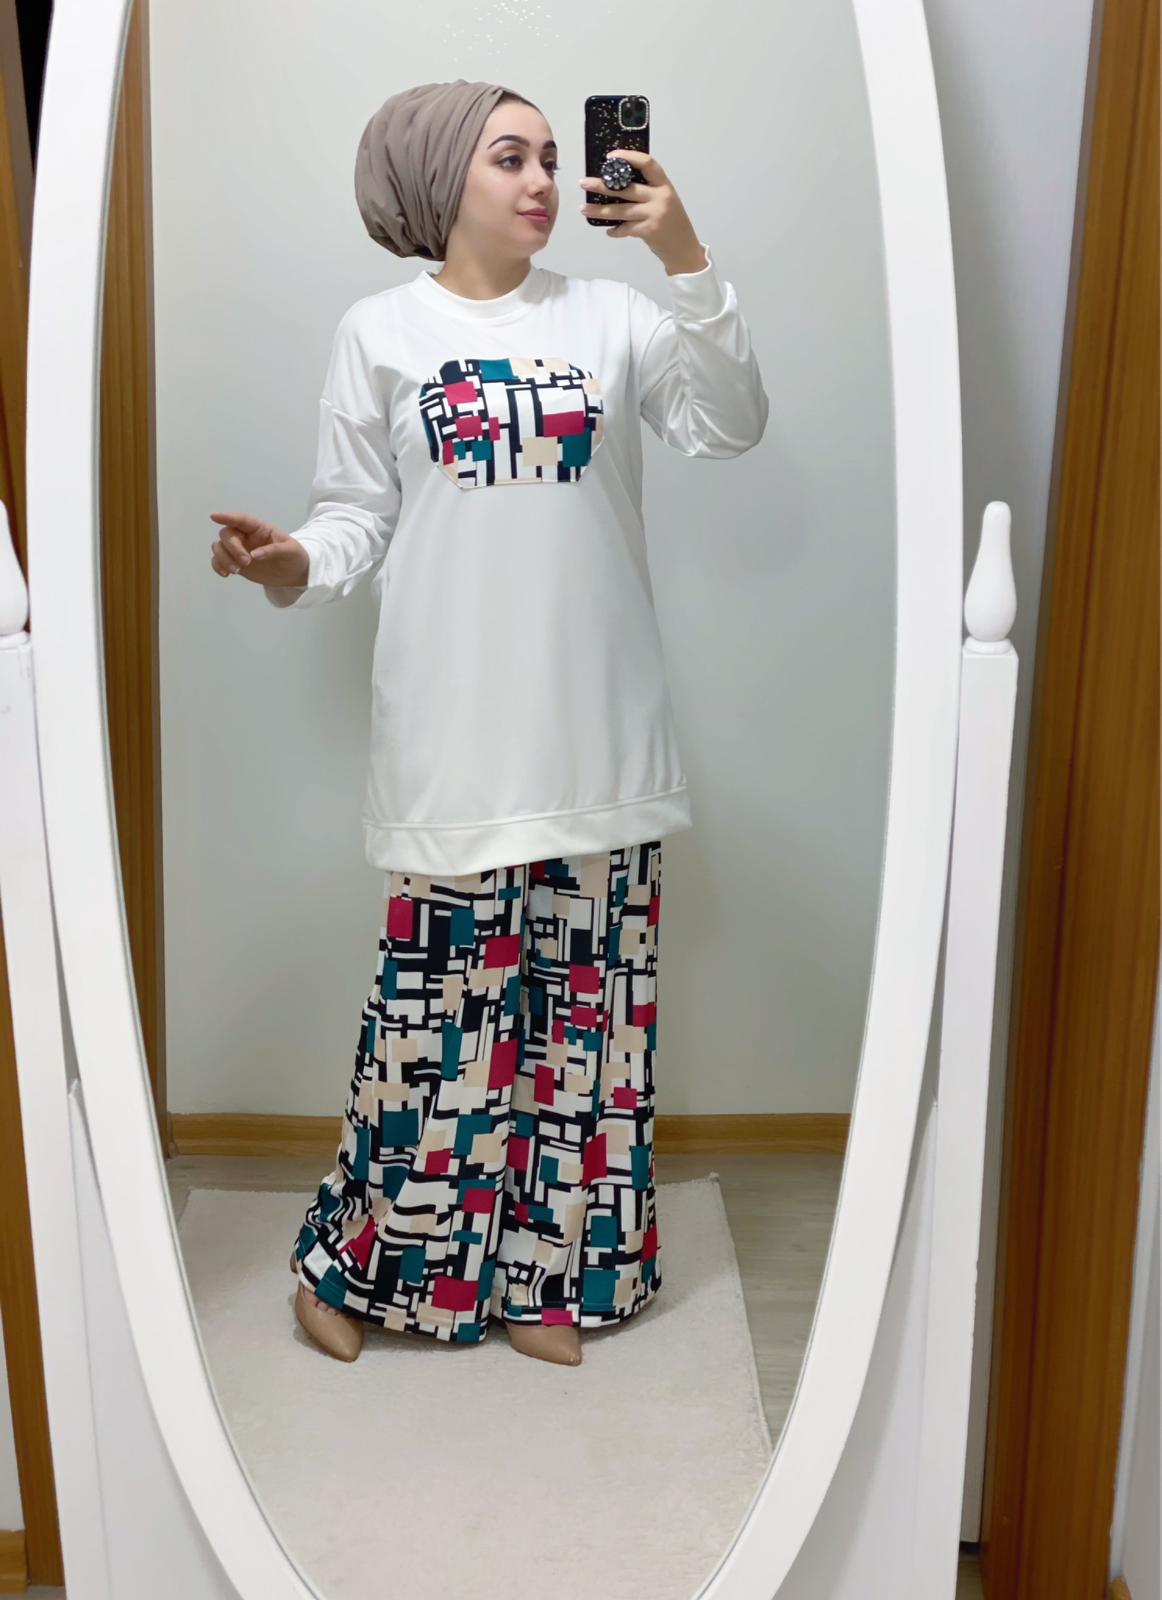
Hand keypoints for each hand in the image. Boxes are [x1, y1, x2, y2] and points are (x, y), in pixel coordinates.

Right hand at [209, 511, 308, 587]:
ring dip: (223, 558)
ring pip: (219, 547)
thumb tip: (254, 555)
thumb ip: (274, 551)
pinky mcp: (235, 562)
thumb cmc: (295, 556)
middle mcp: (246, 536)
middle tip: (246, 562)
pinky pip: (218, 561)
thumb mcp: (291, 551)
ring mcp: (239, 549)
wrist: (294, 572)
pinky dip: (218, 566)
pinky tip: (226, 574)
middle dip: (232, 548)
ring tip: (236, 571)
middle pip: (227, 534)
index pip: (241, 519)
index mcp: (259, 528)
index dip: (227, 517)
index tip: (214, 516)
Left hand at [579, 149, 708, 274]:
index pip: (647, 163)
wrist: (685, 249)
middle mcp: (660, 196)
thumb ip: (648, 191)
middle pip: (626, 187)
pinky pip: (626, 228)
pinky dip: (615, 230)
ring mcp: (655, 213)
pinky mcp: (649, 230)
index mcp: (664, 184)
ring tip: (584, 209)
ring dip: (600, 210)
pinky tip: (609, 230)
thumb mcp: (665, 200)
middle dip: (602, 185)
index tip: (610, 156)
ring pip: (621, 210)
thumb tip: (617, 185)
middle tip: (584, 183)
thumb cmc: (672, 222)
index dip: (628, 157)